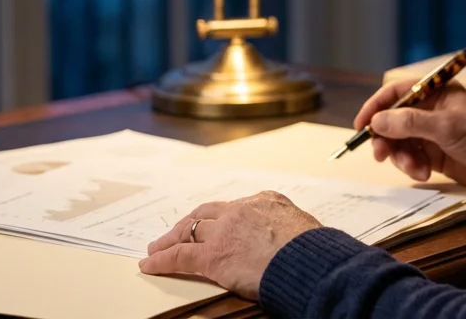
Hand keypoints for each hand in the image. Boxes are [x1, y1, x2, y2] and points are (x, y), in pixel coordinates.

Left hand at [138, 191, 320, 299]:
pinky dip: (161, 259)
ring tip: (157, 247)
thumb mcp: (306, 229)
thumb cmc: (315, 252)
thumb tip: (295, 242)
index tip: (216, 222)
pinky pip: (179, 256)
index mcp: (267, 201)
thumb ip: (291, 230)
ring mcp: (224, 230)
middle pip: (207, 213)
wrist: (308, 261)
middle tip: (177, 231)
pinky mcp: (212, 254)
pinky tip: (150, 264)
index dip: (221, 216)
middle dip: (190, 223)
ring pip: (188, 231)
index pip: (236, 206)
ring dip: (170, 239)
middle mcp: (242, 210)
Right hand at [354, 79, 465, 190]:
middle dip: (385, 139)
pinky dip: (411, 167)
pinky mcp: (432, 155)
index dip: (375, 107)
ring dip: (401, 158)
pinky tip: (424, 174)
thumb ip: (411, 123)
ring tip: (416, 169)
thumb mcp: (446, 126)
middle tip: (381, 155)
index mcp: (434, 92)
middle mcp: (428, 111)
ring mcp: (429, 134)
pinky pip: (410, 159)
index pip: (395, 93)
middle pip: (392, 121)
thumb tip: (377, 121)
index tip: (361, 125)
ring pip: (399, 143)